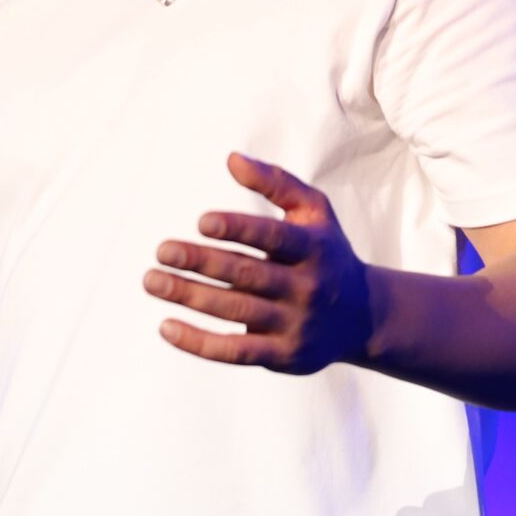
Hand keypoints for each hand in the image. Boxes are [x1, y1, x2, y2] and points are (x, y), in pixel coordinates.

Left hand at [144, 151, 374, 374]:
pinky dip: (199, 342)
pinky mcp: (283, 356)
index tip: (201, 222)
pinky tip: (166, 326)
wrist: (363, 316)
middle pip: (246, 275)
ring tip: (152, 280)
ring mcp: (295, 324)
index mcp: (313, 248)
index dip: (238, 228)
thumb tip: (231, 159)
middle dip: (201, 262)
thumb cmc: (326, 253)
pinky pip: (235, 351)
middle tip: (162, 251)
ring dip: (189, 297)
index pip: (273, 238)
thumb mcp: (314, 211)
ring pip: (235, 311)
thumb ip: (276, 182)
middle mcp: (307, 287)